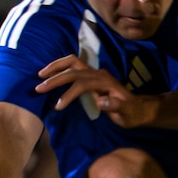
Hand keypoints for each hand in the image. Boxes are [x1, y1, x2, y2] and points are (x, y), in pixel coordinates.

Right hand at [35, 55, 158, 126]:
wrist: (139, 108)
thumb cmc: (132, 114)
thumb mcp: (127, 114)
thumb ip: (115, 107)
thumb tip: (101, 101)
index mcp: (106, 83)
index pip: (82, 84)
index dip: (69, 94)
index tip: (58, 107)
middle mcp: (99, 75)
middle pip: (74, 71)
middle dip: (55, 79)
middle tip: (39, 88)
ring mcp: (95, 73)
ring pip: (73, 62)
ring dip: (56, 67)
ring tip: (40, 75)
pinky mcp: (91, 75)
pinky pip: (74, 65)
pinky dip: (60, 66)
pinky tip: (50, 73)